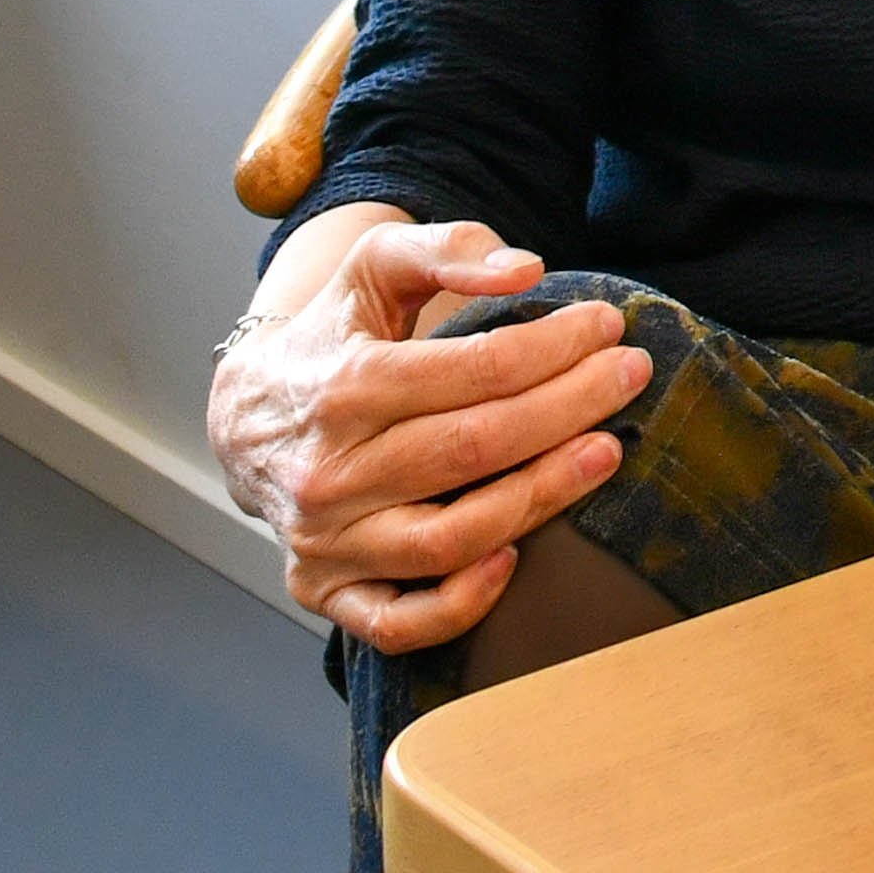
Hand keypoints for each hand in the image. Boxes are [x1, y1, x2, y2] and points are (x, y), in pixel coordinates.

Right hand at [208, 210, 648, 650]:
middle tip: (630, 378)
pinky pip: (399, 623)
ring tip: (604, 452)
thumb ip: (448, 250)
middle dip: (570, 409)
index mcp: (343, 387)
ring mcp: (325, 542)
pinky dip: (461, 603)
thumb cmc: (332, 338)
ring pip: (449, 539)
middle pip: (476, 449)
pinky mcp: (325, 591)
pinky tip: (517, 555)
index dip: (556, 348)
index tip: (608, 327)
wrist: (244, 416)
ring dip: (540, 498)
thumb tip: (525, 269)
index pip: (476, 370)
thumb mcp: (373, 268)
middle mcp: (328, 472)